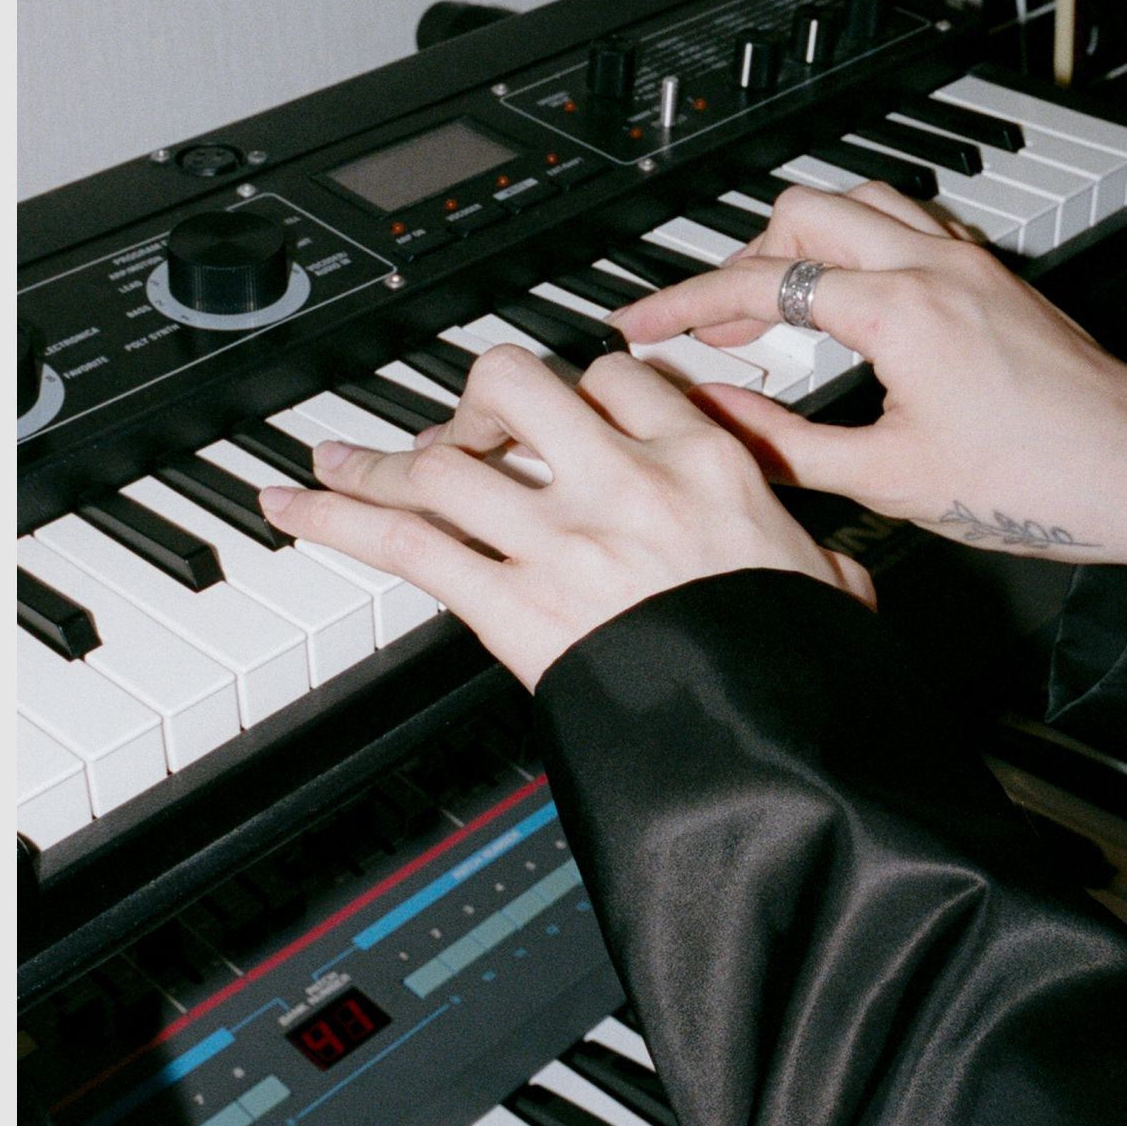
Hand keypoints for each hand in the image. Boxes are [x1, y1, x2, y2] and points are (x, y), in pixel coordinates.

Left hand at [256, 344, 875, 690]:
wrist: (775, 748)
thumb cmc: (806, 672)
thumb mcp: (832, 586)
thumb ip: (817, 558)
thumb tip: (832, 571)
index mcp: (706, 464)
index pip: (618, 377)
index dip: (580, 386)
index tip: (565, 409)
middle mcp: (623, 483)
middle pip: (517, 384)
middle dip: (479, 400)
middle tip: (465, 428)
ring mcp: (560, 541)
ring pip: (445, 458)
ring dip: (382, 459)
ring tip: (336, 457)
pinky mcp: (512, 607)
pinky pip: (405, 541)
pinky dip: (336, 516)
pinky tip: (294, 504)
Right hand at [607, 181, 1126, 562]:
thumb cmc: (1035, 485)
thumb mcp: (889, 481)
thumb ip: (786, 445)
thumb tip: (713, 419)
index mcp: (900, 310)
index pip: (762, 283)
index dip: (685, 305)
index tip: (641, 325)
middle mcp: (935, 267)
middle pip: (805, 214)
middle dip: (743, 261)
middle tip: (714, 323)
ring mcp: (970, 265)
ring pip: (862, 201)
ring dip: (807, 240)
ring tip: (776, 300)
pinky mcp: (997, 278)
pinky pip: (912, 224)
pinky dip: (863, 243)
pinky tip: (852, 293)